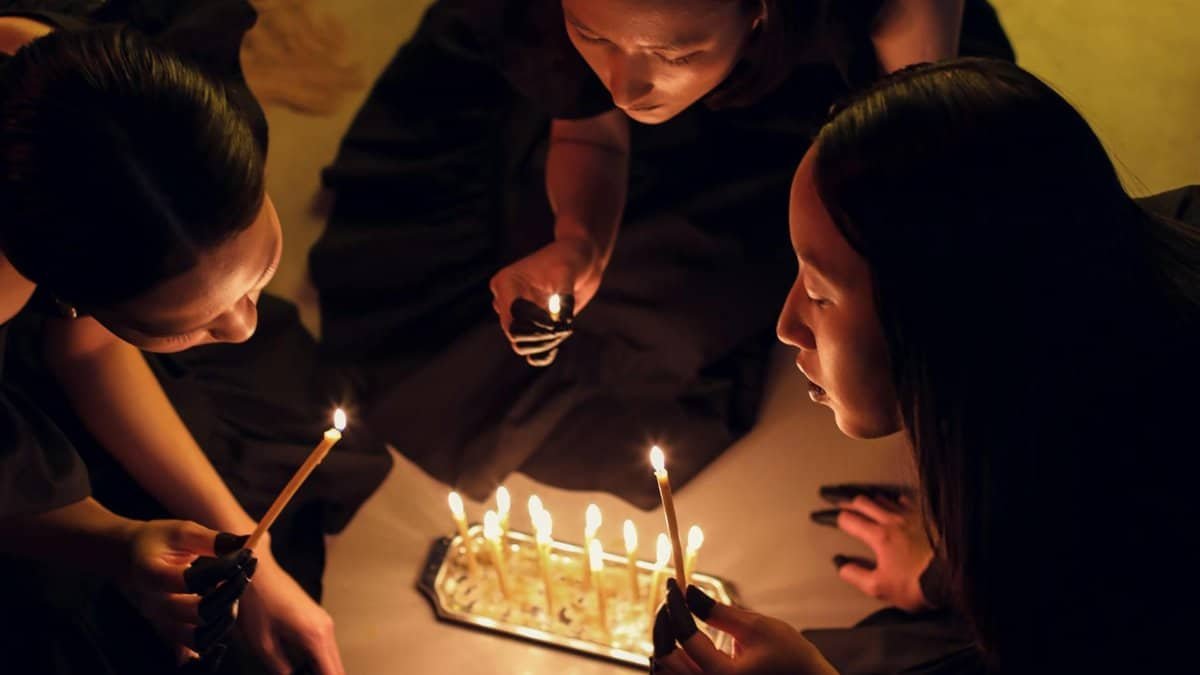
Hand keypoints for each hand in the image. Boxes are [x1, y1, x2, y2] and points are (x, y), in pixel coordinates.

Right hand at [122, 522, 254, 664]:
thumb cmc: (158, 542)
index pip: (192, 580)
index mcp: (151, 576)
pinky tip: (226, 612)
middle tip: (246, 569)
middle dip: (231, 590)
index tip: (246, 553)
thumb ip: (214, 539)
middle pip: (200, 612)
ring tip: (234, 587)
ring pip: (202, 636)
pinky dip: (215, 637)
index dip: (225, 568)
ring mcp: (161, 623)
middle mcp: (154, 605)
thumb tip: (249, 542)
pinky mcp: (170, 633)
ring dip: (227, 614)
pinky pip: (196, 648)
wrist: (129, 559)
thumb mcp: (182, 531)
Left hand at [235, 550, 343, 674]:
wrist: (256, 569)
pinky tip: (301, 671)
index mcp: (316, 637)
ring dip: (321, 673)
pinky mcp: (317, 620)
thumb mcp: (263, 645)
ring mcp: (324, 623)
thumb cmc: (256, 603)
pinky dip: (318, 664)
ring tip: (298, 674)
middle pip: (337, 670)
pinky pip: (324, 649)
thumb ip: (282, 670)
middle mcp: (327, 629)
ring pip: (332, 660)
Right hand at [489, 236, 601, 365]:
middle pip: (513, 333)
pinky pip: (528, 348)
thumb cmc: (571, 259)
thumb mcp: (567, 274)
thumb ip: (563, 298)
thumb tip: (563, 324)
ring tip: (564, 331)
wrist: (581, 260)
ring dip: (543, 344)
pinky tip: (555, 349)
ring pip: (520, 343)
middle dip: (539, 337)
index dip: (533, 326)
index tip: (557, 325)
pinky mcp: (529, 324)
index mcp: (506, 282)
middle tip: (563, 330)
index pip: (511, 315)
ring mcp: (517, 313)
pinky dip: (541, 354)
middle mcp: (506, 299)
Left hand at [654, 578, 837, 674]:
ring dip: (666, 641)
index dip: (676, 607)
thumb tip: (689, 593)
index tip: (674, 585)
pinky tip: (682, 636)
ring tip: (675, 615)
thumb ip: (719, 612)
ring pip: (668, 670)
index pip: (685, 637)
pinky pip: (681, 674)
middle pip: (666, 659)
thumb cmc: (790, 657)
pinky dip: (675, 655)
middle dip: (664, 625)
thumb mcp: (757, 627)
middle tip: (672, 600)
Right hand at [811, 488, 932, 612]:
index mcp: (878, 536)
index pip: (848, 520)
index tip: (821, 516)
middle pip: (863, 502)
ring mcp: (911, 517)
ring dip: (868, 498)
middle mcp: (892, 521)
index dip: (832, 517)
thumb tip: (841, 565)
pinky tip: (895, 502)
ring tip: (860, 498)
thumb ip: (855, 574)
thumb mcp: (879, 587)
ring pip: (883, 499)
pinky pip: (906, 501)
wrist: (953, 577)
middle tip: (835, 498)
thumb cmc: (918, 584)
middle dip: (846, 500)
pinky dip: (894, 500)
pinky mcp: (926, 518)